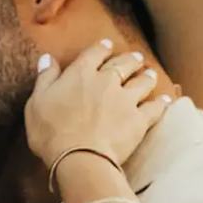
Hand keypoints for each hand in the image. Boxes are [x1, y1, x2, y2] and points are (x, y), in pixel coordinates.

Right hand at [20, 32, 167, 185]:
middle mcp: (106, 81)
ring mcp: (125, 100)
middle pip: (123, 64)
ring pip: (141, 82)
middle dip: (130, 59)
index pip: (94, 54)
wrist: (79, 157)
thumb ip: (45, 78)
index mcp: (80, 74)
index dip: (101, 48)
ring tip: (150, 73)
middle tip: (136, 57)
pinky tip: (166, 100)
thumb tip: (47, 58)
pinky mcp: (138, 120)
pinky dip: (161, 103)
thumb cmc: (51, 131)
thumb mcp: (36, 102)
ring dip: (147, 76)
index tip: (107, 45)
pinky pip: (154, 108)